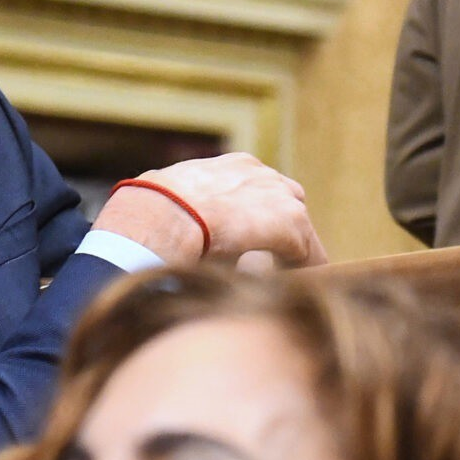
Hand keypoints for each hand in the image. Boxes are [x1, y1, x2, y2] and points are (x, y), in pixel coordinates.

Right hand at [95, 153, 326, 269]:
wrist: (159, 216)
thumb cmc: (149, 214)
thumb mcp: (171, 204)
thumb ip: (188, 214)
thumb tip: (177, 233)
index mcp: (234, 167)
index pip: (263, 192)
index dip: (261, 221)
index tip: (255, 244)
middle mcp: (263, 175)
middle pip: (290, 206)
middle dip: (285, 235)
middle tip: (277, 266)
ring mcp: (281, 197)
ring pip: (302, 233)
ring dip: (296, 257)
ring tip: (286, 284)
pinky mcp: (290, 224)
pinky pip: (310, 255)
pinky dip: (304, 273)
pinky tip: (294, 292)